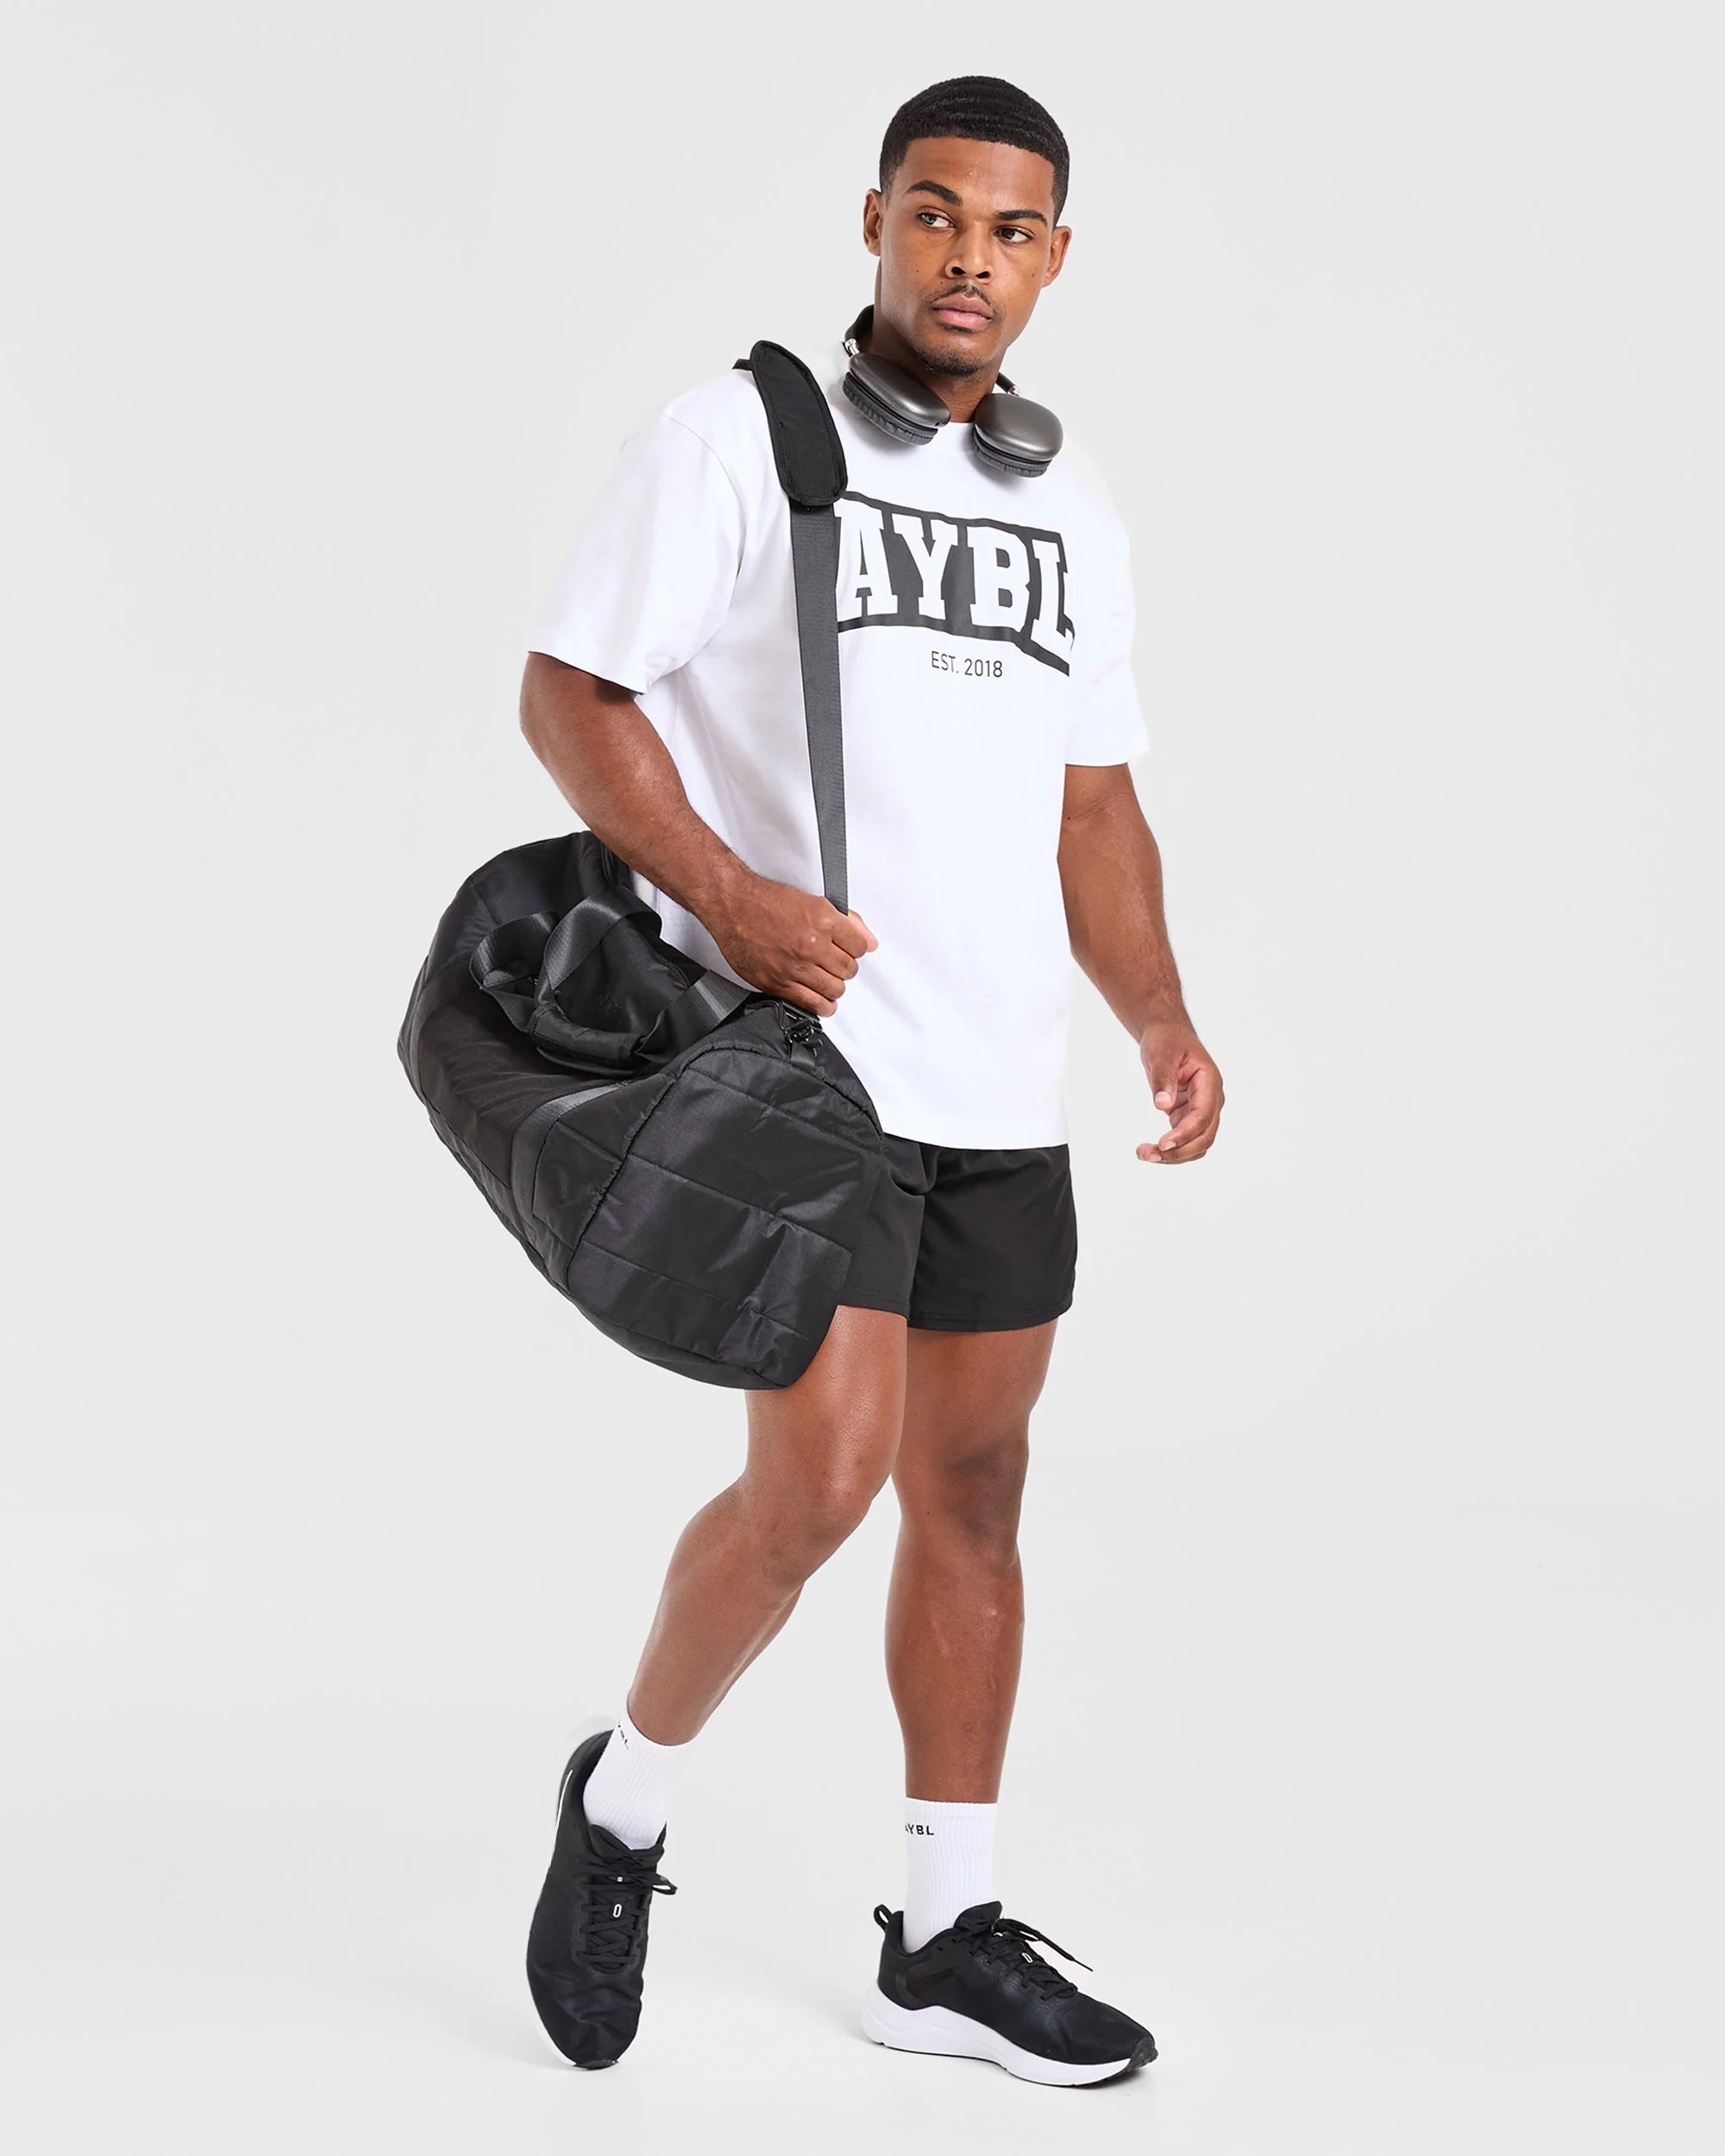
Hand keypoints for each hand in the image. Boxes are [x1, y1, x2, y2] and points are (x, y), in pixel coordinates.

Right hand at [707, 868, 876, 1016]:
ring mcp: (795, 967)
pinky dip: (823, 1005)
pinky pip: (811, 1003)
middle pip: (848, 970)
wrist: (733, 906)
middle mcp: (812, 945)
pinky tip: (824, 1002)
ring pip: (834, 989)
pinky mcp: (779, 983)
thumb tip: (869, 940)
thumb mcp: (813, 901)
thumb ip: (847, 921)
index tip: (849, 951)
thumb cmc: (767, 900)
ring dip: (834, 986)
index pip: (859, 947)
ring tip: (828, 981)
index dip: (855, 950)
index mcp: (823, 921)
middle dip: (845, 968)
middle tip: (836, 965)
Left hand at [1138, 1022, 1223, 1162]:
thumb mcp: (1161, 1053)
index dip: (1184, 1134)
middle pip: (1204, 1137)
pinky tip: (1150, 1149)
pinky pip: (1186, 1140)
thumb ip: (1163, 1078)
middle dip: (1178, 1151)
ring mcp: (1202, 1110)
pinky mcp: (1189, 1116)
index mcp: (1209, 1083)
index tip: (1162, 1144)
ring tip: (1144, 1153)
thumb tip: (1162, 1104)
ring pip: (1197, 1144)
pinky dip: (1171, 1150)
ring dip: (1174, 1155)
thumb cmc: (1167, 1041)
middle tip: (1147, 1155)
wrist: (1168, 1036)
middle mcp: (1211, 1100)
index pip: (1203, 1116)